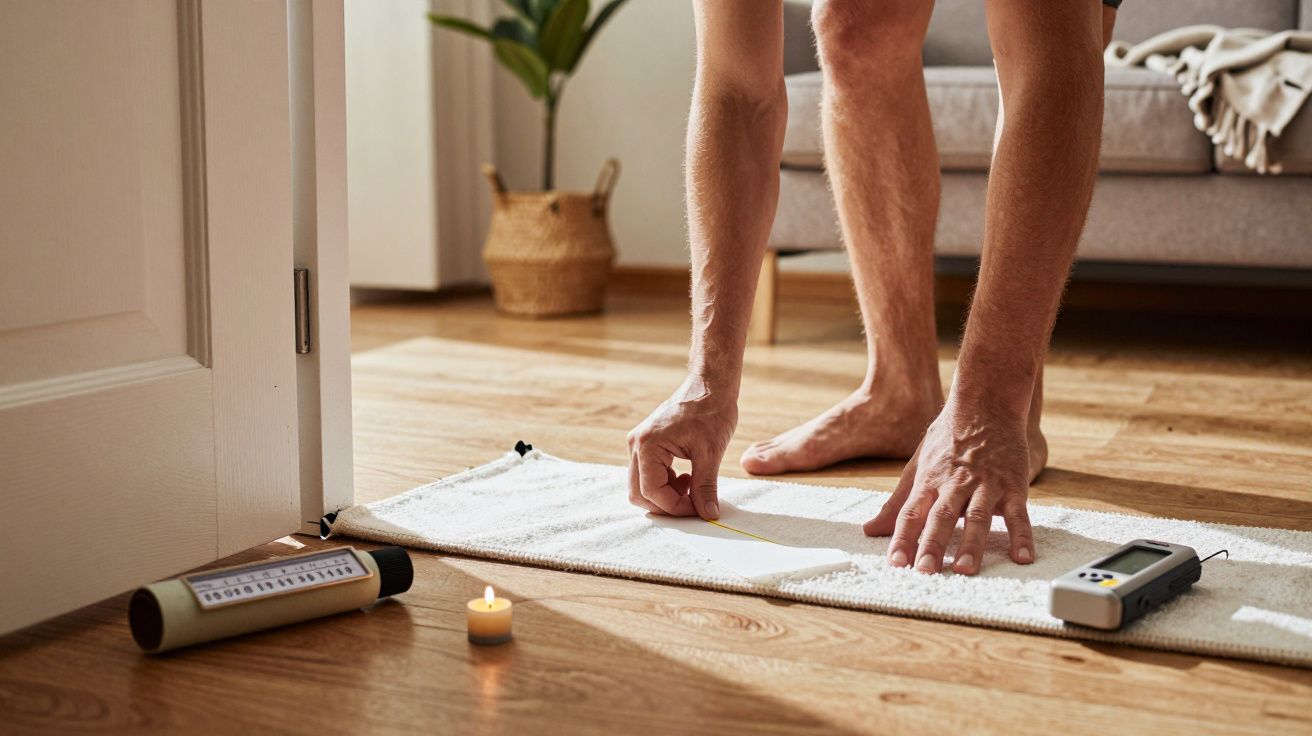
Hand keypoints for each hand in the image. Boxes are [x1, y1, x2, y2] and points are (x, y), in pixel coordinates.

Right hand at [627, 376, 737, 519]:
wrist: (710, 386)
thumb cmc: (711, 412)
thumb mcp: (710, 453)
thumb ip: (705, 486)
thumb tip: (708, 514)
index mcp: (647, 446)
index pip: (652, 492)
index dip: (676, 507)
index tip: (700, 509)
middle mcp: (636, 445)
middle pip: (639, 492)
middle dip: (666, 504)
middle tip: (694, 503)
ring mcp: (639, 444)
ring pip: (642, 485)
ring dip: (666, 494)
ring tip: (693, 485)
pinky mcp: (647, 444)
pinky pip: (648, 474)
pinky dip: (665, 483)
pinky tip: (687, 476)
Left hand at [862, 395, 1033, 574]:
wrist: (986, 402)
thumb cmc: (948, 437)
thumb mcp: (917, 465)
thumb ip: (897, 503)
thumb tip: (869, 530)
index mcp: (929, 481)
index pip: (911, 513)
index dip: (902, 538)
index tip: (895, 564)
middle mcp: (955, 483)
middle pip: (941, 516)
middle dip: (933, 545)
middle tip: (925, 571)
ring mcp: (986, 484)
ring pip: (977, 516)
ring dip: (971, 544)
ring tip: (965, 570)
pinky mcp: (1013, 485)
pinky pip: (1019, 514)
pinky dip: (1022, 536)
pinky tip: (1022, 557)